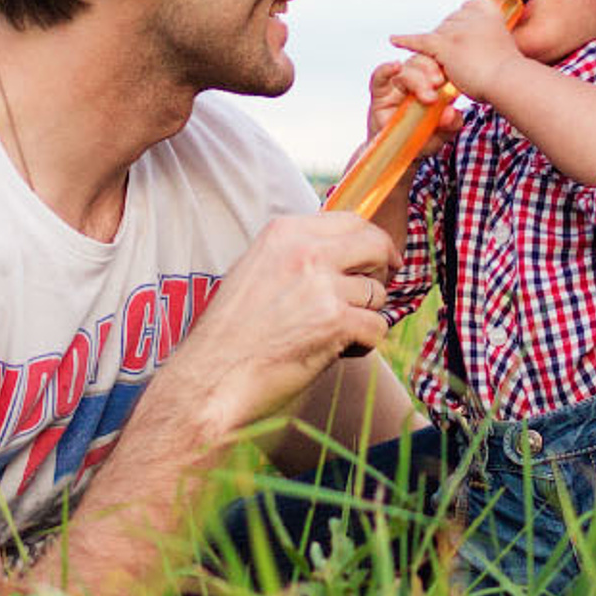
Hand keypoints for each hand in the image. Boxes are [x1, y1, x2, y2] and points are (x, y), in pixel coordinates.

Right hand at [152, 209, 395, 439]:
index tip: (378, 258)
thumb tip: (338, 251)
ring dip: (365, 316)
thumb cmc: (229, 332)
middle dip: (383, 270)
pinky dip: (364, 344)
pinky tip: (338, 352)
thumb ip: (294, 254)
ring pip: (377, 293)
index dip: (371, 241)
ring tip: (337, 334)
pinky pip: (377, 327)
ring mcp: (322, 286)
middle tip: (375, 292)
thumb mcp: (255, 269)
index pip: (351, 220)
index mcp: (285, 233)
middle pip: (374, 245)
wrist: (212, 375)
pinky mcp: (336, 322)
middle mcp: (306, 251)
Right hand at [363, 52, 452, 142]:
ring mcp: (395, 85)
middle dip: (431, 70)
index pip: (439, 64)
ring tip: (428, 96)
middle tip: (438, 83)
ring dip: (416, 78)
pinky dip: (386, 69)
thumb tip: (451, 113)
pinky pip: (379, 76)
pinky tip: (395, 67)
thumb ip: (450, 124)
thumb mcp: (441, 135)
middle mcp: (414, 80)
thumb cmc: (420, 141)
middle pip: (422, 62)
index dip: (445, 66)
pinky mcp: (379, 93)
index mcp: (433, 84)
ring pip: (405, 69)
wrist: (396, 156)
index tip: (452, 79)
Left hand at [391, 0, 528, 103]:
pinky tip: (394, 40)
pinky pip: (421, 41)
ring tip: (435, 62)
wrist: (508, 80)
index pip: (466, 8)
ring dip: (435, 48)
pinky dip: (406, 41)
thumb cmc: (509, 70)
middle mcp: (471, 14)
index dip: (462, 24)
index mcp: (488, 9)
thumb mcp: (503, 42)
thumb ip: (490, 36)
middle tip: (452, 56)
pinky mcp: (445, 44)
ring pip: (437, 34)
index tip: (463, 36)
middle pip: (448, 22)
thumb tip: (482, 43)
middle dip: (447, 37)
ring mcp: (457, 29)